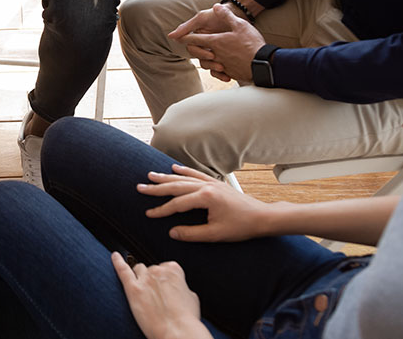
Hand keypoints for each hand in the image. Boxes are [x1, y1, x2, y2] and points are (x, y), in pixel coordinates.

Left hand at [111, 253, 211, 338]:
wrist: (178, 332)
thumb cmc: (186, 318)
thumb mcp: (191, 296)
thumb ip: (180, 286)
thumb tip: (175, 287)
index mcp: (174, 269)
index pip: (165, 267)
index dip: (164, 280)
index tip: (165, 288)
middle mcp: (158, 270)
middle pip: (151, 269)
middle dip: (152, 280)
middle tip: (156, 296)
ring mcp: (145, 279)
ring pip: (138, 269)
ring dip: (140, 277)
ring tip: (142, 290)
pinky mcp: (133, 289)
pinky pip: (122, 270)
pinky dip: (117, 262)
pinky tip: (115, 256)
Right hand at [138, 164, 271, 241]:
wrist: (262, 217)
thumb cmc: (241, 227)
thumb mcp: (215, 234)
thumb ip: (191, 233)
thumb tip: (172, 232)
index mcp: (206, 198)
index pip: (177, 204)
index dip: (161, 210)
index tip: (148, 214)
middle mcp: (207, 186)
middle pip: (176, 186)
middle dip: (157, 188)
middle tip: (140, 187)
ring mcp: (212, 183)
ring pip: (184, 178)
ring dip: (166, 177)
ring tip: (151, 175)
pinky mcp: (216, 184)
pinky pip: (196, 174)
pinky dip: (184, 171)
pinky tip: (174, 169)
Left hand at [168, 3, 265, 81]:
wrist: (263, 64)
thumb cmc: (251, 43)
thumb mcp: (240, 25)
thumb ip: (226, 15)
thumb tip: (216, 6)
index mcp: (216, 42)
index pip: (195, 39)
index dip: (185, 37)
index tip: (178, 37)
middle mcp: (215, 55)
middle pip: (197, 53)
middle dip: (193, 49)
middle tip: (191, 46)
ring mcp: (222, 65)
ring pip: (206, 64)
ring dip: (204, 60)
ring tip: (207, 56)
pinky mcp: (229, 73)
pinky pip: (217, 73)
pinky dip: (216, 71)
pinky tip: (220, 68)